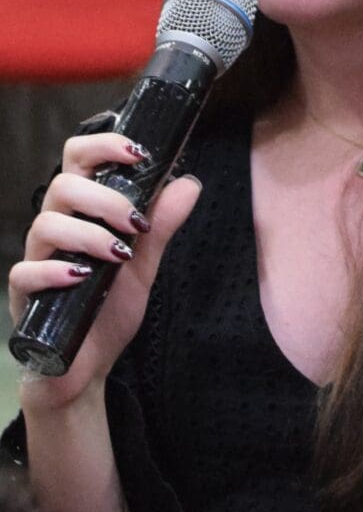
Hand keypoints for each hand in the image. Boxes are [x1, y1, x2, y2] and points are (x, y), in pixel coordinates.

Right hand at [8, 133, 200, 410]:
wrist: (89, 366)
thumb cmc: (109, 307)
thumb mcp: (144, 264)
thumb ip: (161, 224)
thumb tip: (190, 182)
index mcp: (81, 211)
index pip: (78, 158)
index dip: (104, 145)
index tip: (139, 152)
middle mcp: (55, 227)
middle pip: (63, 185)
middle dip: (105, 198)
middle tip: (136, 223)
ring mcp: (36, 259)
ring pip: (46, 223)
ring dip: (89, 234)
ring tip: (119, 255)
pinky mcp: (23, 295)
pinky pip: (26, 272)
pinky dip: (55, 271)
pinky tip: (81, 278)